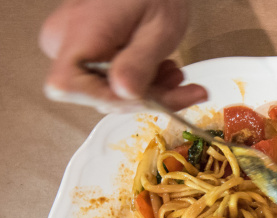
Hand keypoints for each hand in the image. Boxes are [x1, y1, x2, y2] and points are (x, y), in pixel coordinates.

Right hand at [39, 0, 205, 111]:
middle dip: (145, 97)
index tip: (146, 97)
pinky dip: (144, 81)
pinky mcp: (91, 53)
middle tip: (181, 90)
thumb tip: (124, 93)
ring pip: (111, 90)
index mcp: (77, 34)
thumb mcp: (158, 30)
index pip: (67, 85)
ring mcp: (77, 48)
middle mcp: (66, 43)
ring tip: (176, 75)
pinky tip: (165, 71)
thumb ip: (139, 62)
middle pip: (98, 93)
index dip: (108, 100)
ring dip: (150, 90)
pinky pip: (114, 80)